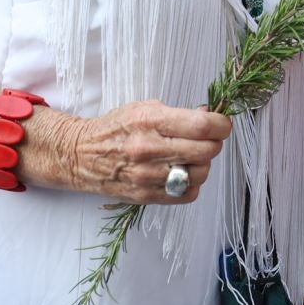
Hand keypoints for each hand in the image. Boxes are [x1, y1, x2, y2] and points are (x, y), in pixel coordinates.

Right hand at [56, 100, 231, 203]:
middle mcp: (148, 149)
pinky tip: (181, 174)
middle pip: (206, 151)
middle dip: (213, 144)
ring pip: (200, 174)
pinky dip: (191, 185)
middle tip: (207, 140)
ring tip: (190, 157)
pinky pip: (187, 194)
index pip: (202, 126)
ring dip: (203, 165)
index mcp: (149, 120)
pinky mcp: (145, 196)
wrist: (81, 155)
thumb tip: (211, 117)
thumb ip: (179, 114)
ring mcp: (146, 176)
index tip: (222, 125)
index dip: (221, 125)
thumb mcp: (145, 108)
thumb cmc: (116, 128)